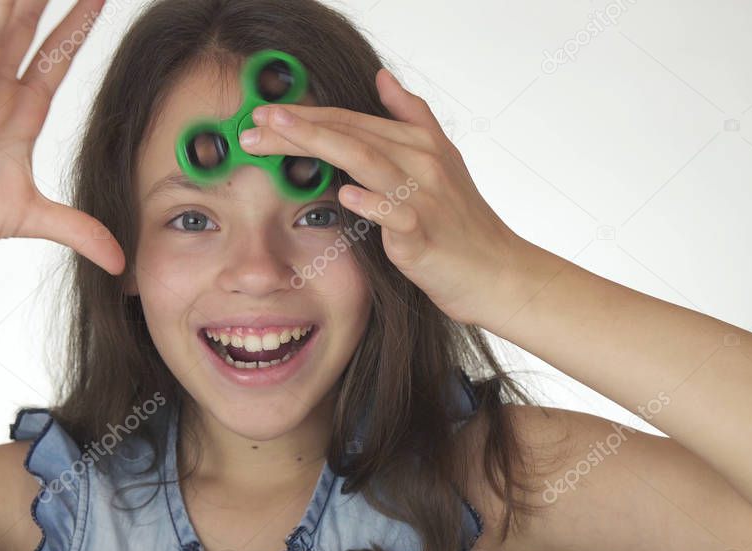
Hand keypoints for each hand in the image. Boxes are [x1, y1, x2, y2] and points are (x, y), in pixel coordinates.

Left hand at [240, 68, 524, 325]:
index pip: (352, 120)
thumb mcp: (443, 159)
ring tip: (277, 138)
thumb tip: (382, 76)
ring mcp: (425, 197)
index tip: (263, 116)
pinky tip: (345, 195)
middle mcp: (422, 162)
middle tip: (253, 123)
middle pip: (351, 133)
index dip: (306, 116)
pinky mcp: (426, 236)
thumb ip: (412, 115)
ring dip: (319, 144)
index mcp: (419, 143)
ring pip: (367, 160)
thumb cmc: (463, 223)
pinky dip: (372, 202)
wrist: (497, 273)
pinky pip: (397, 214)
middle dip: (298, 125)